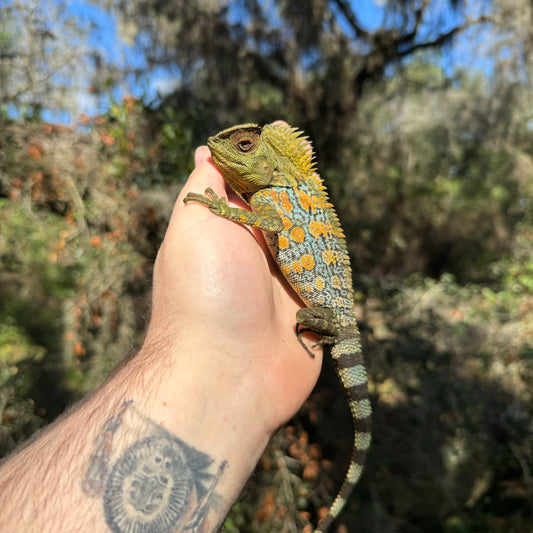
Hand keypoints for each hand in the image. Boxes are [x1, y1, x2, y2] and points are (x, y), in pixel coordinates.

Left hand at [146, 146, 321, 433]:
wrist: (229, 371)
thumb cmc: (204, 292)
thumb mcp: (195, 224)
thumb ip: (205, 186)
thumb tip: (205, 151)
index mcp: (222, 232)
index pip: (245, 183)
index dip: (261, 155)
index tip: (276, 129)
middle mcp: (252, 252)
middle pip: (281, 204)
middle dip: (293, 177)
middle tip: (302, 148)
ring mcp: (283, 278)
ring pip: (307, 232)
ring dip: (315, 210)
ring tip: (318, 182)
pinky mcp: (312, 303)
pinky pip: (328, 268)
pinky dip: (332, 249)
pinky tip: (333, 227)